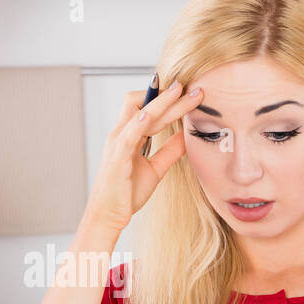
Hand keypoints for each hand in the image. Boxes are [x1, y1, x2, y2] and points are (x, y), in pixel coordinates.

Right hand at [84, 78, 202, 230]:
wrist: (108, 215)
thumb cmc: (126, 193)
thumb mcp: (156, 168)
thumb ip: (170, 151)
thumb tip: (188, 135)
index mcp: (129, 135)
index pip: (148, 107)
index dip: (167, 98)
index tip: (189, 92)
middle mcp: (121, 134)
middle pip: (145, 104)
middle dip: (170, 95)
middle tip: (194, 88)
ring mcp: (117, 143)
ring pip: (140, 113)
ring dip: (161, 101)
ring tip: (180, 91)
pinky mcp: (117, 157)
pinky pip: (128, 135)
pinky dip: (139, 123)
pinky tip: (150, 114)